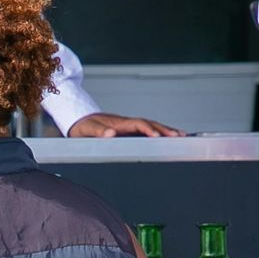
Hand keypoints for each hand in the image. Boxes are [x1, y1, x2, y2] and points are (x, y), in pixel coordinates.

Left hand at [65, 111, 183, 137]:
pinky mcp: (128, 130)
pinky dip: (158, 133)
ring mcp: (128, 126)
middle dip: (165, 129)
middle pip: (149, 123)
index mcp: (118, 123)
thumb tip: (110, 135)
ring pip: (150, 126)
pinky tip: (166, 138)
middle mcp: (126, 123)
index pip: (137, 124)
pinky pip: (146, 130)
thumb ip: (97, 132)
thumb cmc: (82, 125)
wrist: (78, 119)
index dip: (148, 129)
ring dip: (165, 130)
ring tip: (181, 136)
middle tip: (179, 136)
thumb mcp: (86, 129)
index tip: (157, 137)